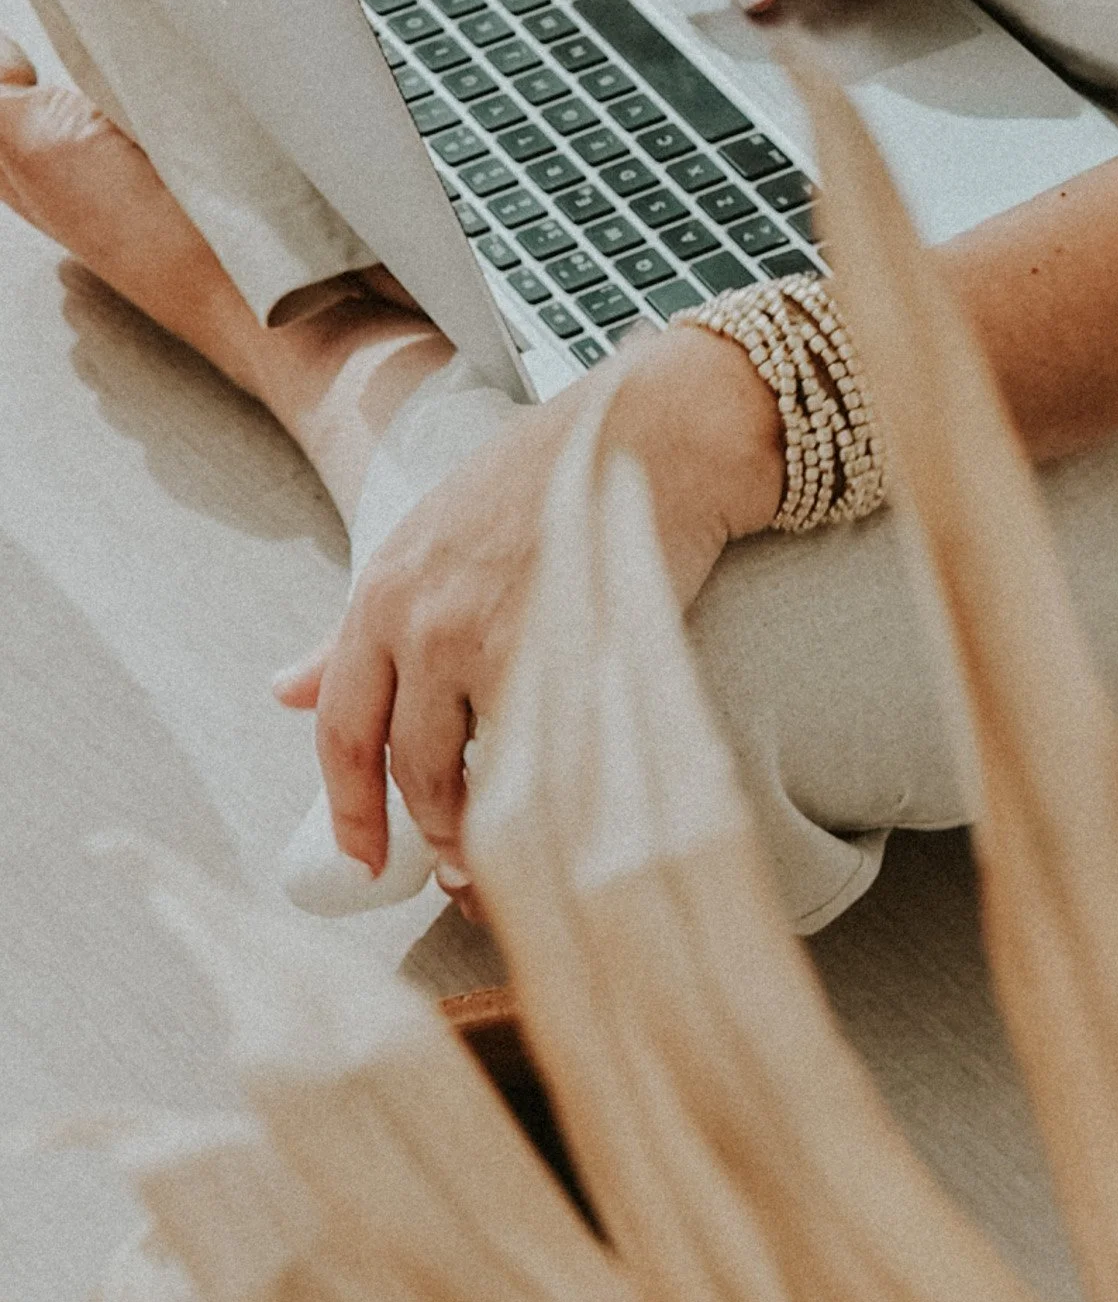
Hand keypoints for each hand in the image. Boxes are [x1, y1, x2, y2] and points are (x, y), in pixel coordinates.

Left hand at [272, 327, 783, 889]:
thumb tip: (282, 690)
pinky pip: (532, 762)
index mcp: (383, 589)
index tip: (358, 854)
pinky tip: (554, 817)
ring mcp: (486, 642)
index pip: (339, 726)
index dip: (347, 807)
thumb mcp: (430, 536)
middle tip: (450, 868)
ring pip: (468, 776)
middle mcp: (422, 620)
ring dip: (481, 830)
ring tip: (505, 849)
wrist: (651, 433)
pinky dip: (539, 804)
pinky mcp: (555, 657)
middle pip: (403, 766)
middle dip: (425, 831)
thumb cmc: (552, 480)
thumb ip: (358, 627)